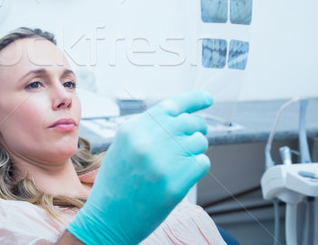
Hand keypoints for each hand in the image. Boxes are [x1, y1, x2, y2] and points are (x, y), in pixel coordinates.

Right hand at [67, 91, 211, 244]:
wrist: (109, 218)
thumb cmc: (117, 182)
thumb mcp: (124, 146)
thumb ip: (148, 129)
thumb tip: (181, 115)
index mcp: (134, 129)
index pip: (172, 105)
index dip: (194, 100)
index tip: (208, 98)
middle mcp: (148, 140)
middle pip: (189, 122)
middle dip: (198, 127)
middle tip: (197, 135)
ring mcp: (163, 161)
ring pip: (199, 141)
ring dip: (196, 148)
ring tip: (182, 160)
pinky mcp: (176, 182)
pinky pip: (202, 162)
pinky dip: (197, 166)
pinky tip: (182, 174)